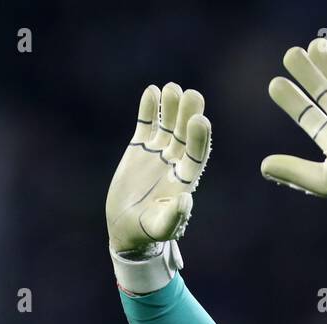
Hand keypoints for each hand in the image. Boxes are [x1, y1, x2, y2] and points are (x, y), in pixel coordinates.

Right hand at [106, 83, 210, 255]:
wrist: (126, 227)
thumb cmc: (147, 231)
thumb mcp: (161, 228)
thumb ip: (174, 217)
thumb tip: (186, 199)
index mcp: (185, 179)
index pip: (197, 154)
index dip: (199, 137)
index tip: (200, 120)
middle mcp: (175, 161)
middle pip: (185, 134)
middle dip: (188, 115)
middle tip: (192, 95)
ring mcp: (158, 152)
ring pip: (167, 124)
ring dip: (170, 106)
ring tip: (170, 88)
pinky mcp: (139, 147)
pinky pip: (146, 124)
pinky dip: (148, 109)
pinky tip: (151, 92)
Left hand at [260, 38, 326, 206]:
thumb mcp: (323, 182)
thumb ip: (294, 172)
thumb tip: (263, 166)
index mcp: (325, 134)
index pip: (304, 111)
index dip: (290, 98)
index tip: (275, 84)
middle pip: (320, 89)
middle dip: (306, 72)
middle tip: (291, 54)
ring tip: (316, 45)